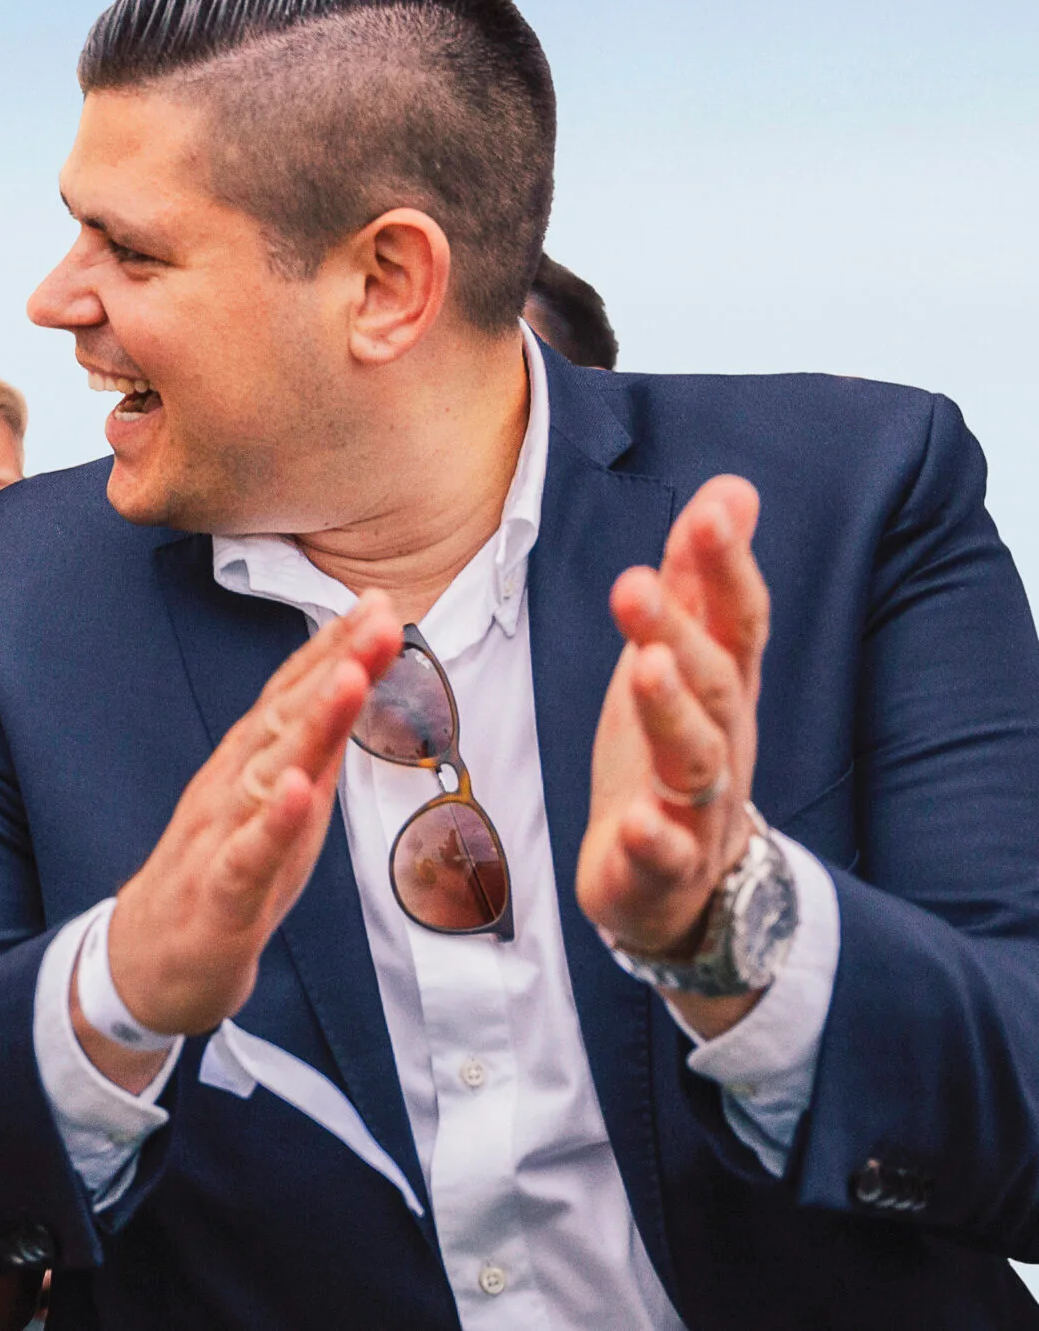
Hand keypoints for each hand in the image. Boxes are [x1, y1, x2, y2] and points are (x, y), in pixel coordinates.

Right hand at [100, 597, 401, 1045]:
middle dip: (336, 666)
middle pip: (286, 718)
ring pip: (269, 773)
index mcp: (249, 765)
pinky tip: (297, 790)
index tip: (378, 602)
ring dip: (311, 724)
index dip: (335, 649)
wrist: (148, 959)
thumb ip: (309, 750)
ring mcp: (220, 836)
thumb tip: (354, 685)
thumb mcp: (276, 807)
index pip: (292, 695)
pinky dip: (273, 822)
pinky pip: (246, 855)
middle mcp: (231, 786)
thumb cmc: (224, 876)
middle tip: (379, 619)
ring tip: (350, 679)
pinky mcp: (219, 894)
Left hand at [577, 475, 766, 963]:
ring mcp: (696, 806)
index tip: (714, 507)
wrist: (679, 882)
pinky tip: (635, 822)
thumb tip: (732, 488)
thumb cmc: (674, 749)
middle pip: (712, 682)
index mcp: (722, 686)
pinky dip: (654, 838)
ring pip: (694, 760)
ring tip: (645, 669)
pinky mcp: (663, 865)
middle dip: (679, 631)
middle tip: (635, 582)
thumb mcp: (681, 657)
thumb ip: (698, 579)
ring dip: (671, 714)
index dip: (728, 564)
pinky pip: (665, 853)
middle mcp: (722, 740)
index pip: (736, 618)